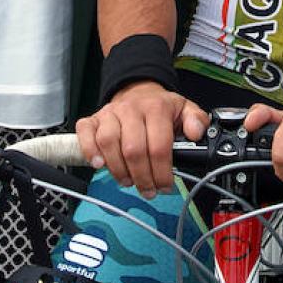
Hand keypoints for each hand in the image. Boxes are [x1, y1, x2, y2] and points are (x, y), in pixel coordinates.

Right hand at [76, 81, 207, 196]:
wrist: (138, 91)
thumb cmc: (160, 107)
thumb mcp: (185, 109)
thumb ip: (196, 120)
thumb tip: (196, 133)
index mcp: (156, 108)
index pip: (158, 146)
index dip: (162, 173)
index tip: (165, 186)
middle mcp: (131, 109)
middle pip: (133, 150)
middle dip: (142, 178)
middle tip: (148, 190)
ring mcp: (109, 113)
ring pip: (109, 143)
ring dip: (118, 170)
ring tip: (128, 181)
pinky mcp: (93, 118)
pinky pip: (85, 134)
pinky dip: (90, 151)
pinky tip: (99, 165)